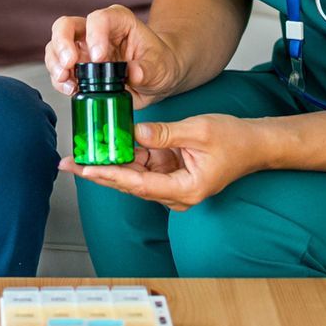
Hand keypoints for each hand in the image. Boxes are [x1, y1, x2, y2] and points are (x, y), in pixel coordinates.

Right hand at [45, 5, 182, 103]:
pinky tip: (70, 89)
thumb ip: (149, 69)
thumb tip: (134, 73)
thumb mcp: (161, 66)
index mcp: (118, 21)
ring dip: (55, 64)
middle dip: (62, 44)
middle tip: (69, 64)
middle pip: (66, 26)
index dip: (94, 35)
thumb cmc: (160, 64)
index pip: (99, 19)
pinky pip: (59, 70)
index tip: (99, 58)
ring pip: (55, 46)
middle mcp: (95, 31)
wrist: (156, 78)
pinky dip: (59, 80)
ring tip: (66, 80)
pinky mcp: (77, 67)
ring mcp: (83, 48)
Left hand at [60, 113, 264, 209]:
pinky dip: (127, 156)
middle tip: (70, 164)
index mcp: (185, 189)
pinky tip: (107, 146)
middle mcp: (177, 194)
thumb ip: (165, 133)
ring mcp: (173, 185)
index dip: (111, 175)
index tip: (88, 168)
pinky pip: (144, 167)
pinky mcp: (172, 174)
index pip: (139, 184)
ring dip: (110, 164)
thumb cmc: (234, 140)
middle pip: (130, 184)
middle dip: (99, 172)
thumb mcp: (198, 131)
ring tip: (80, 154)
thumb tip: (134, 133)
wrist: (255, 145)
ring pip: (134, 176)